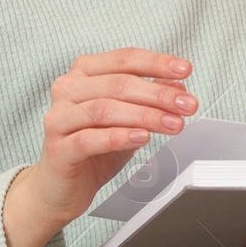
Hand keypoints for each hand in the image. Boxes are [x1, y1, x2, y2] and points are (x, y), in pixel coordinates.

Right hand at [21, 47, 198, 225]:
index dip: (157, 63)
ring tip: (172, 124)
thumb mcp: (130, 120)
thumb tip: (178, 88)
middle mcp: (67, 88)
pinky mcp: (57, 148)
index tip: (185, 69)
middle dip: (158, 94)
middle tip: (187, 105)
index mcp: (85, 72)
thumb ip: (150, 101)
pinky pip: (89, 139)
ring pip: (105, 109)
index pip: (125, 59)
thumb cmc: (94, 148)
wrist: (61, 187)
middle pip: (118, 84)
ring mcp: (59, 117)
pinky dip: (119, 137)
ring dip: (145, 116)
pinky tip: (142, 138)